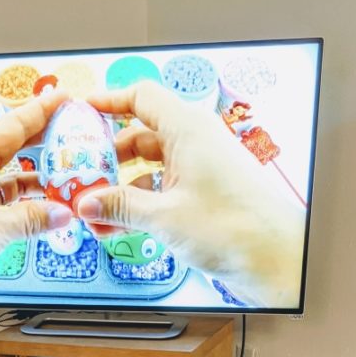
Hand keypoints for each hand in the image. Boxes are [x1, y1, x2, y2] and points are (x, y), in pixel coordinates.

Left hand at [0, 88, 74, 291]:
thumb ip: (29, 219)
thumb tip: (63, 212)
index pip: (9, 127)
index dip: (39, 112)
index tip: (64, 98)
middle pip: (14, 146)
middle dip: (45, 140)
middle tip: (75, 130)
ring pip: (15, 176)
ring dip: (42, 177)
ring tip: (71, 171)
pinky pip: (11, 201)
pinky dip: (32, 203)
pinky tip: (53, 204)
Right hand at [78, 81, 304, 305]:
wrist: (276, 258)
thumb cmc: (234, 227)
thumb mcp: (164, 216)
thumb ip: (121, 207)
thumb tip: (88, 202)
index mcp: (188, 128)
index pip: (141, 98)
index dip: (109, 102)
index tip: (82, 113)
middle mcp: (195, 143)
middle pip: (140, 137)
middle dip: (108, 158)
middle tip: (80, 176)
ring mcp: (200, 170)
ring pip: (150, 169)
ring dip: (121, 189)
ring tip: (95, 212)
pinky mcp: (204, 196)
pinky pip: (163, 192)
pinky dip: (140, 205)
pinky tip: (119, 227)